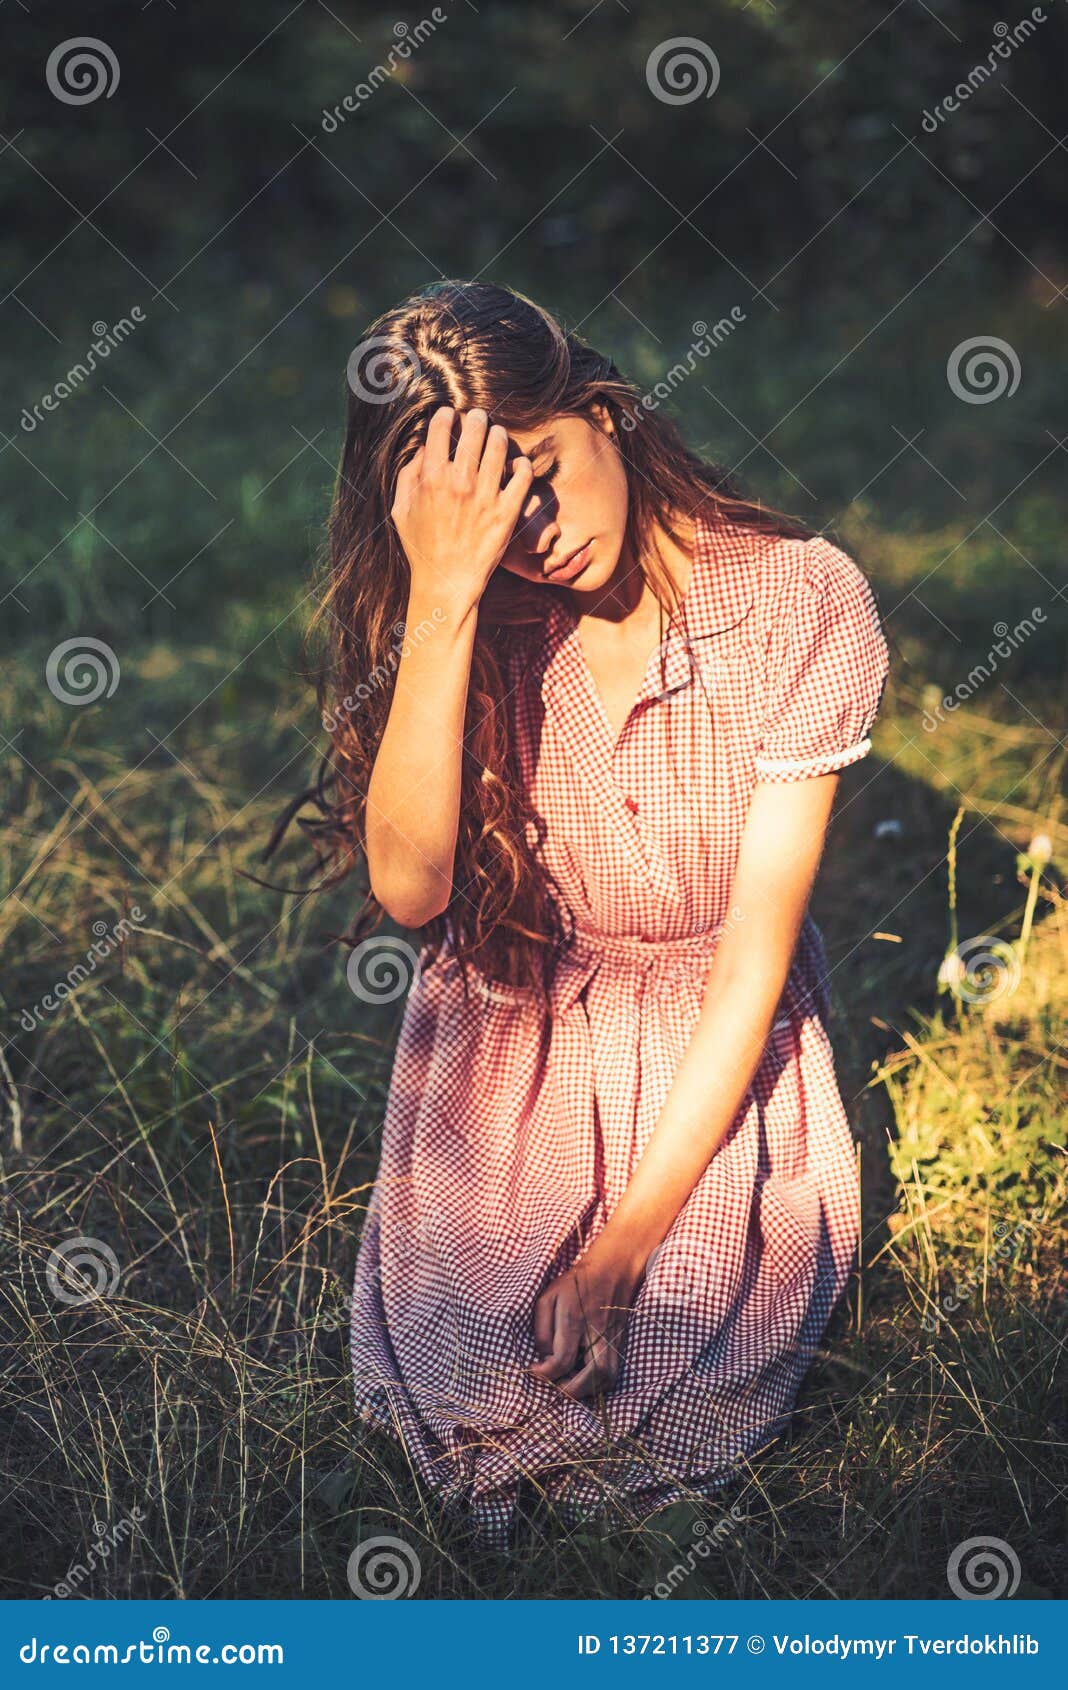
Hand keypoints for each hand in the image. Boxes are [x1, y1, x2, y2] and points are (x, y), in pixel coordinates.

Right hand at [390, 405, 533, 615]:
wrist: (447, 582)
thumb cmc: (422, 548)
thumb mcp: (401, 511)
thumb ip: (408, 476)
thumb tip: (424, 450)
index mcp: (431, 479)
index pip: (441, 429)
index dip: (446, 416)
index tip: (450, 416)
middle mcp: (460, 483)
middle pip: (474, 430)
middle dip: (476, 418)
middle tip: (479, 418)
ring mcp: (486, 496)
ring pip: (499, 446)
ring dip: (499, 434)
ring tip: (498, 435)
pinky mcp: (507, 511)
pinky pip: (522, 475)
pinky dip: (521, 464)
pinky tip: (516, 464)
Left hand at [528, 1246, 644, 1400]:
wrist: (612, 1269)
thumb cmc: (575, 1283)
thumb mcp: (548, 1297)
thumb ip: (542, 1329)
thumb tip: (543, 1357)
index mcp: (575, 1319)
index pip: (562, 1360)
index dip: (545, 1373)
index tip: (534, 1370)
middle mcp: (597, 1332)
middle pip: (595, 1374)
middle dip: (573, 1391)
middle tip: (556, 1388)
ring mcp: (613, 1339)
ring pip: (609, 1377)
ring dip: (589, 1390)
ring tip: (569, 1385)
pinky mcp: (621, 1343)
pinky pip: (614, 1372)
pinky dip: (599, 1383)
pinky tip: (584, 1378)